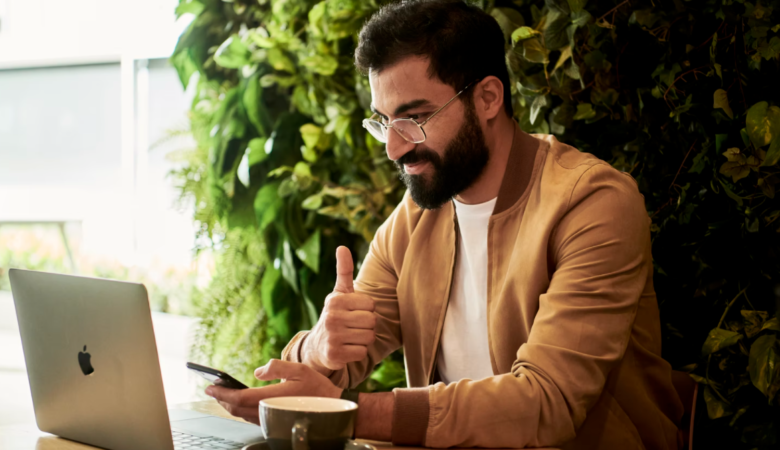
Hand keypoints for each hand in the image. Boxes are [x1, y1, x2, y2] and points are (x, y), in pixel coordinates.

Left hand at [206, 359, 341, 423]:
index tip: (210, 387)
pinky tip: (240, 403)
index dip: (222, 393)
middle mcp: (269, 411)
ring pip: (242, 415)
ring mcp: (271, 419)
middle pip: (236, 409)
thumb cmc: (317, 388)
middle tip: (212, 389)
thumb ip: (277, 367)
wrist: (333, 409)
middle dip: (222, 399)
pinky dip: (241, 410)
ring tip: (223, 394)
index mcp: (272, 398)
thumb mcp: (299, 369)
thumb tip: (257, 372)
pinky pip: (251, 418)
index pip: (239, 398)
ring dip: (230, 405)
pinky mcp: (274, 422)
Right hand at [303, 246, 375, 373]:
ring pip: (369, 337)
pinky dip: (358, 353)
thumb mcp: (339, 293)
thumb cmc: (335, 315)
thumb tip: (342, 247)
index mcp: (335, 300)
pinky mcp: (334, 355)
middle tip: (354, 326)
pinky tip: (347, 349)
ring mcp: (332, 337)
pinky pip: (362, 353)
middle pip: (372, 321)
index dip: (367, 310)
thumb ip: (344, 271)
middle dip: (367, 325)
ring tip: (350, 337)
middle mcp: (331, 317)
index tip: (354, 312)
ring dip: (364, 340)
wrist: (317, 346)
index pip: (371, 304)